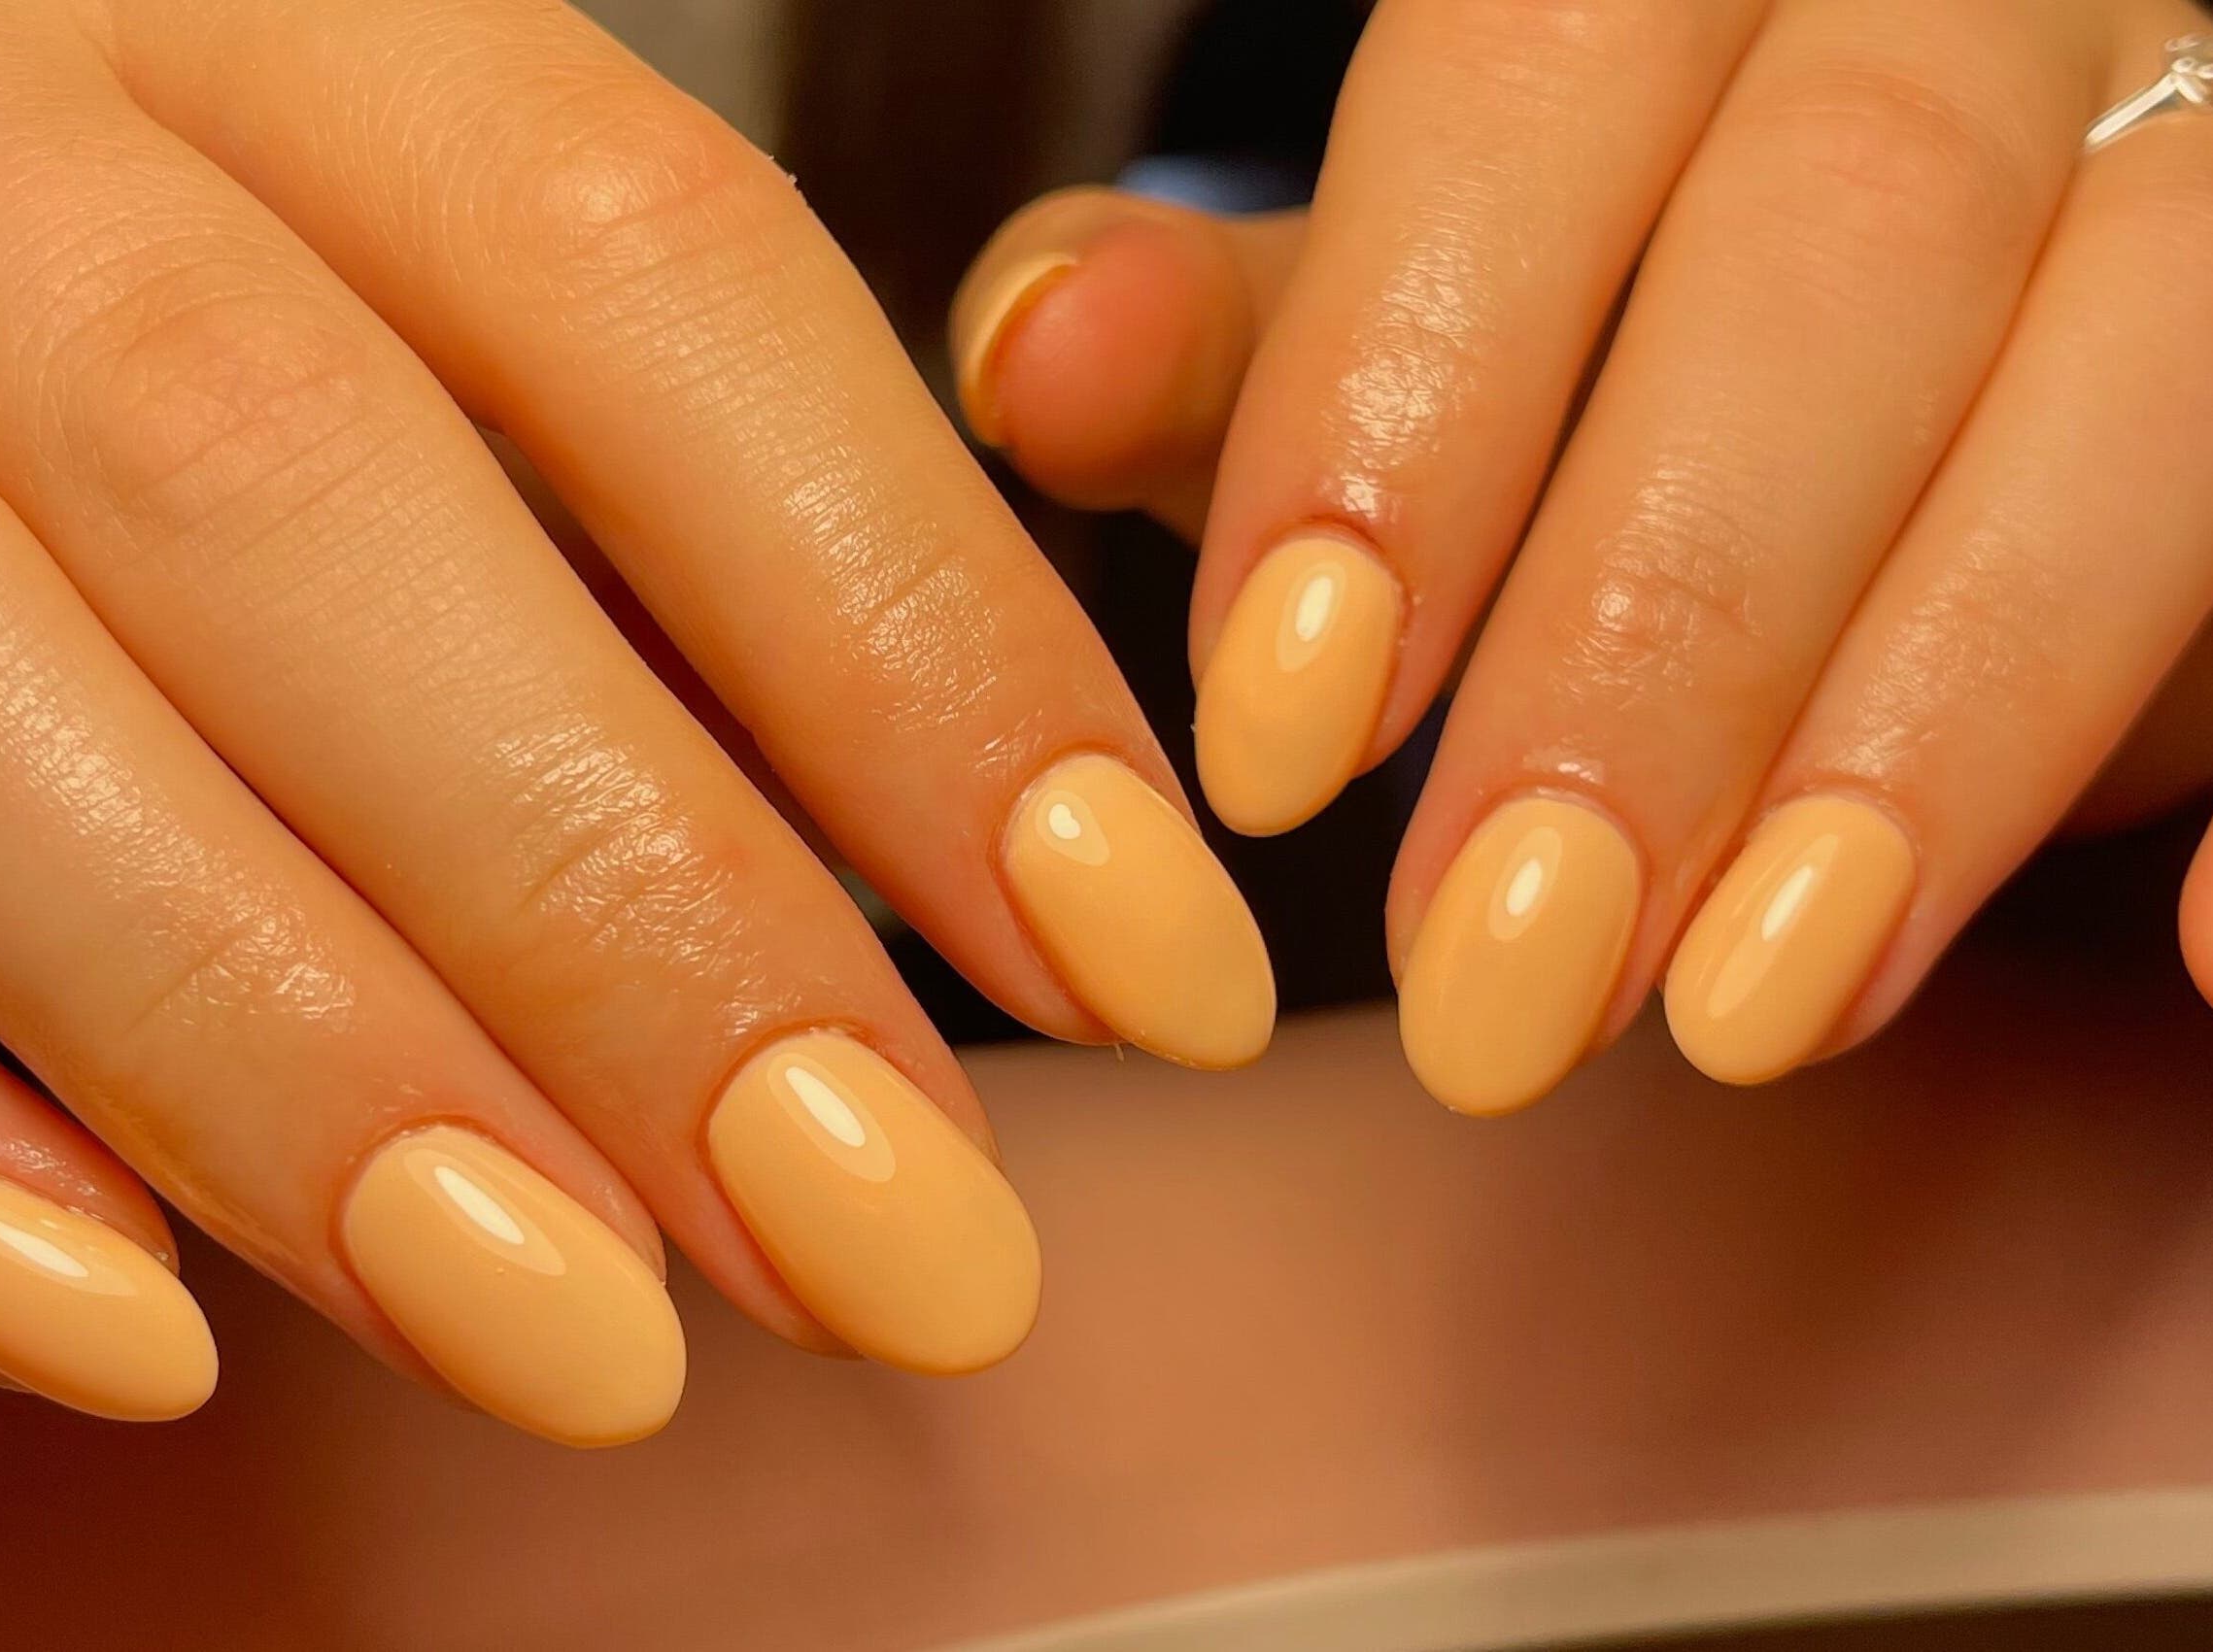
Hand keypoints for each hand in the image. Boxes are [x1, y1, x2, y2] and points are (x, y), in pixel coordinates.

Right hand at [0, 0, 1274, 1437]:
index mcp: (278, 23)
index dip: (925, 634)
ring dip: (296, 1055)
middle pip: (301, 481)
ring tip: (594, 1344)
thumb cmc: (230, 323)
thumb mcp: (463, 310)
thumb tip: (1049, 837)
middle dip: (634, 907)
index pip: (655, 273)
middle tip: (917, 1246)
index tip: (1156, 965)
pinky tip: (137, 1324)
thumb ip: (730, 511)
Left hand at [956, 0, 2212, 1110]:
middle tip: (1498, 968)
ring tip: (1748, 1008)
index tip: (1274, 739)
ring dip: (1953, 717)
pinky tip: (2206, 953)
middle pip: (1853, 241)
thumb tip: (1035, 358)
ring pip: (2160, 367)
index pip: (1533, 76)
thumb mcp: (1438, 322)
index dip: (1402, 403)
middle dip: (1660, 631)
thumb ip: (1260, 342)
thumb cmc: (1640, 327)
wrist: (1951, 340)